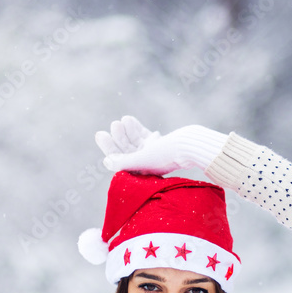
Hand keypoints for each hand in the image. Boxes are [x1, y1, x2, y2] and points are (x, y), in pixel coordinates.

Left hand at [95, 116, 227, 174]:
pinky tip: (129, 119)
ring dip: (127, 131)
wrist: (191, 146)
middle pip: (127, 150)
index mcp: (141, 172)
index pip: (120, 161)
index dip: (109, 148)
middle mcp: (147, 165)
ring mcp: (154, 154)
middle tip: (112, 125)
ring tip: (122, 120)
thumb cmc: (166, 154)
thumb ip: (123, 161)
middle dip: (118, 137)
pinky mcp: (160, 145)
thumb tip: (107, 161)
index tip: (101, 134)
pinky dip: (137, 128)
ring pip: (135, 141)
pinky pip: (145, 136)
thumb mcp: (142, 159)